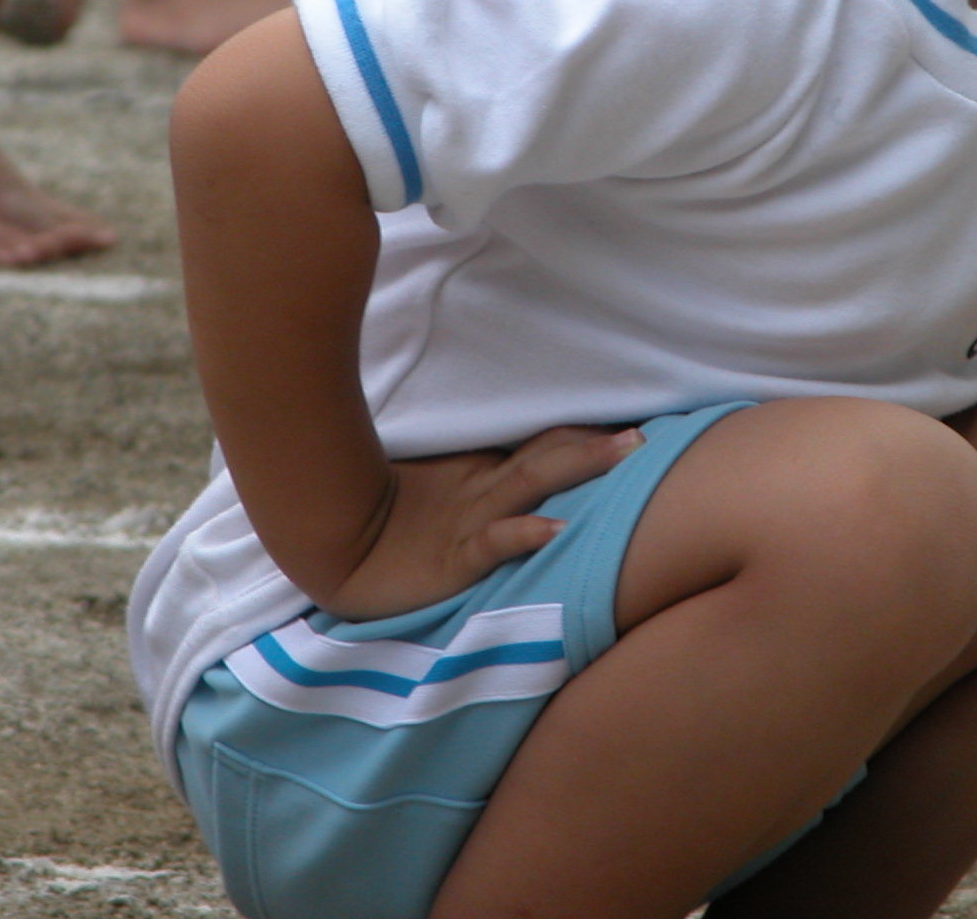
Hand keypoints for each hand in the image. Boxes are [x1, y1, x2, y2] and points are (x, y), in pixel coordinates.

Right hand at [307, 426, 642, 621]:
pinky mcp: (455, 559)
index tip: (629, 418)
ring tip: (625, 452)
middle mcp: (481, 491)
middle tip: (645, 434)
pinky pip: (495, 542)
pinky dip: (527, 533)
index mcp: (479, 475)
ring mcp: (469, 520)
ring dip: (580, 465)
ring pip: (533, 483)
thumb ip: (479, 473)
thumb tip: (529, 470)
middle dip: (596, 444)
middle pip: (547, 456)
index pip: (539, 445)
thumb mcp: (437, 494)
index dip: (581, 432)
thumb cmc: (383, 523)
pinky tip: (557, 529)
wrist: (330, 551)